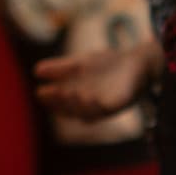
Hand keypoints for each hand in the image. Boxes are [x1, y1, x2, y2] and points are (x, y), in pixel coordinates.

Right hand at [34, 42, 163, 119]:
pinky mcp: (121, 104)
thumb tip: (36, 70)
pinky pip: (107, 109)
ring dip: (75, 105)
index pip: (62, 104)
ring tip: (65, 92)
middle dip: (60, 103)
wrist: (139, 61)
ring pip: (87, 112)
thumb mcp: (82, 64)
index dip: (51, 100)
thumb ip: (62, 68)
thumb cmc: (109, 65)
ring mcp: (106, 107)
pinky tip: (87, 97)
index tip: (40, 91)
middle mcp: (91, 107)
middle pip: (72, 110)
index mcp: (80, 99)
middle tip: (47, 94)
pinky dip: (96, 106)